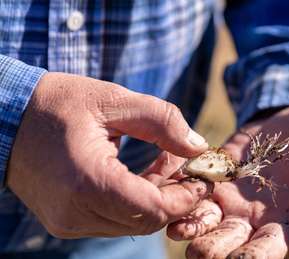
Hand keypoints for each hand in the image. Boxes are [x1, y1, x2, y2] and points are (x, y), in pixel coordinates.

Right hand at [7, 72, 211, 237]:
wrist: (7, 119)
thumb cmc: (58, 104)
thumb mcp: (113, 100)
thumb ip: (162, 121)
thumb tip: (198, 146)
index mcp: (88, 181)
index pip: (153, 208)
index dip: (185, 196)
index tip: (201, 175)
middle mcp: (76, 212)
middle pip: (147, 221)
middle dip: (176, 196)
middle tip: (186, 163)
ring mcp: (69, 222)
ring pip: (134, 223)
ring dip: (158, 197)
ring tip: (166, 160)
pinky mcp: (67, 221)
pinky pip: (116, 219)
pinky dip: (138, 200)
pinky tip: (145, 172)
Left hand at [167, 104, 288, 258]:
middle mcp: (280, 219)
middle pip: (267, 248)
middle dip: (252, 257)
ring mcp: (246, 208)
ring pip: (227, 234)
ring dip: (210, 241)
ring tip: (193, 244)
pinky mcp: (219, 188)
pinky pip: (201, 205)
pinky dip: (188, 210)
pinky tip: (174, 212)